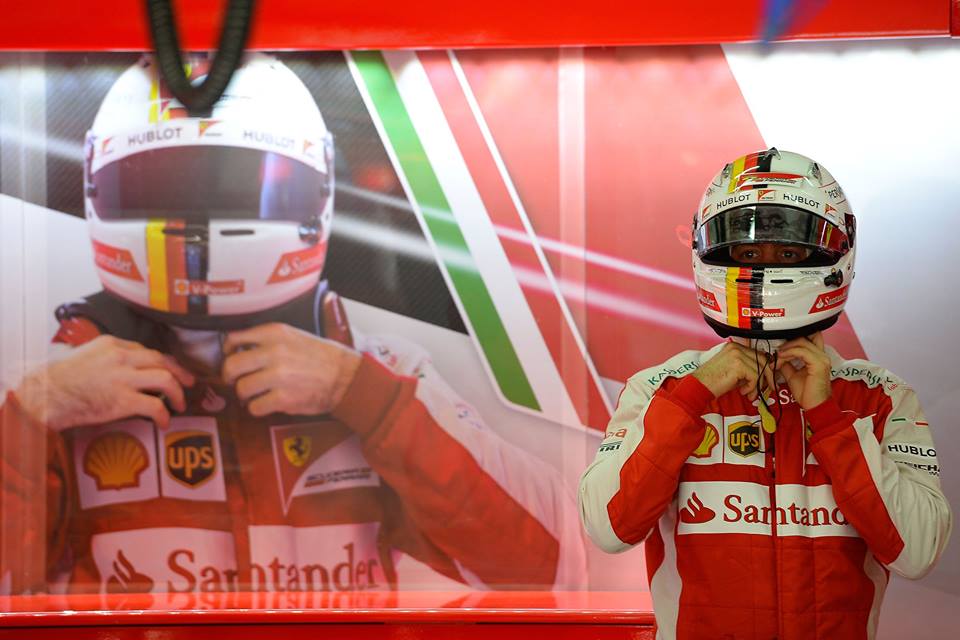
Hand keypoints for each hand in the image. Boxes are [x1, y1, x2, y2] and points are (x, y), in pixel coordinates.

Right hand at [13, 335, 194, 430]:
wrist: (44, 395)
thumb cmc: (59, 379)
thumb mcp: (83, 354)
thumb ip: (105, 356)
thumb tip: (120, 364)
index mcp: (113, 344)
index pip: (148, 350)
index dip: (164, 363)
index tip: (171, 371)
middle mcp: (122, 357)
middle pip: (163, 361)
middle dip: (181, 373)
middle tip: (189, 384)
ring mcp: (123, 379)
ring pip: (166, 379)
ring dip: (178, 393)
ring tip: (180, 404)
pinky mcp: (122, 401)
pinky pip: (155, 406)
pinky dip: (164, 415)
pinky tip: (164, 422)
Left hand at [222, 323, 361, 416]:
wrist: (345, 376)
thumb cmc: (321, 357)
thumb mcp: (294, 336)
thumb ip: (267, 340)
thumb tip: (239, 350)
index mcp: (274, 333)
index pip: (234, 339)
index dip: (228, 351)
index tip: (232, 357)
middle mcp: (273, 352)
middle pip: (231, 366)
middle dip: (230, 376)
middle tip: (236, 381)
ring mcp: (278, 376)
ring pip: (241, 389)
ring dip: (246, 395)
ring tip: (257, 394)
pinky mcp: (283, 399)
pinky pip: (254, 407)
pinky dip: (258, 408)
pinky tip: (268, 403)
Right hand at [692, 342, 775, 401]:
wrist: (700, 385)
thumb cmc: (712, 380)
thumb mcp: (731, 369)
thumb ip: (746, 367)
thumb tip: (763, 373)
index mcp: (734, 346)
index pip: (758, 354)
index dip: (765, 367)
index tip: (768, 378)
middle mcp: (737, 348)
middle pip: (763, 360)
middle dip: (768, 376)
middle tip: (768, 387)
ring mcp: (738, 355)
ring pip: (760, 370)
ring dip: (758, 385)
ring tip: (750, 393)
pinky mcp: (739, 365)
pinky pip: (755, 377)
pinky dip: (752, 387)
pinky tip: (743, 391)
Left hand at [775, 332, 831, 409]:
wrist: (814, 406)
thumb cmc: (806, 393)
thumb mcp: (792, 374)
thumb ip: (786, 363)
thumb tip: (777, 355)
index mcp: (818, 356)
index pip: (810, 336)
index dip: (794, 336)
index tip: (780, 343)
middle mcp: (822, 355)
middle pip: (805, 336)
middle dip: (789, 340)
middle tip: (776, 347)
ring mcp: (822, 359)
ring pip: (801, 342)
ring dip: (786, 348)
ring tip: (776, 356)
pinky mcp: (819, 364)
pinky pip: (801, 351)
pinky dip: (788, 353)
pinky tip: (780, 358)